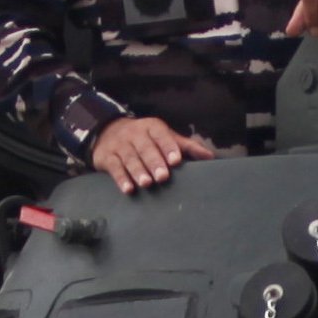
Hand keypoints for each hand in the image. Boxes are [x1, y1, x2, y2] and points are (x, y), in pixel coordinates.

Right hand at [89, 116, 214, 193]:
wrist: (107, 131)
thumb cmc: (145, 138)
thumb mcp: (164, 137)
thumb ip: (186, 147)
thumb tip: (210, 157)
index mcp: (152, 127)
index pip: (161, 136)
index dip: (168, 147)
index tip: (176, 160)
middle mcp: (135, 134)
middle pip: (145, 148)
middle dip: (154, 162)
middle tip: (163, 176)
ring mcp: (120, 145)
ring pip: (129, 158)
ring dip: (138, 171)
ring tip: (147, 183)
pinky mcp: (107, 157)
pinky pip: (114, 168)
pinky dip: (121, 178)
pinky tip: (128, 189)